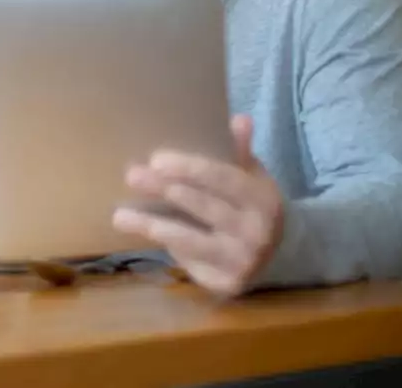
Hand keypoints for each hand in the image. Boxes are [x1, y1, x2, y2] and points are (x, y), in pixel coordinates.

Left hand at [112, 115, 283, 296]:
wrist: (280, 254)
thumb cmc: (252, 206)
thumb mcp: (252, 177)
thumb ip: (240, 150)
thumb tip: (239, 119)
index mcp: (262, 198)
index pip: (223, 179)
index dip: (190, 168)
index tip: (156, 159)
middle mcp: (255, 231)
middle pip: (202, 207)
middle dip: (164, 190)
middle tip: (132, 175)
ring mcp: (241, 260)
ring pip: (190, 240)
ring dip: (152, 225)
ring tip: (120, 215)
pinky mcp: (227, 283)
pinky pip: (190, 262)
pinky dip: (167, 247)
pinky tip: (144, 233)